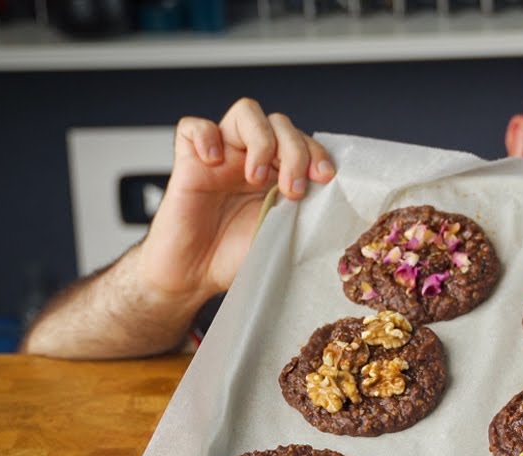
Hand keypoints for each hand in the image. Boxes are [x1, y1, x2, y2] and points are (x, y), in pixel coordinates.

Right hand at [140, 98, 334, 302]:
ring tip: (254, 177)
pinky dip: (206, 135)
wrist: (195, 275)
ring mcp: (222, 156)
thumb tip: (334, 200)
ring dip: (260, 140)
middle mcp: (251, 158)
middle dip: (294, 152)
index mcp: (278, 173)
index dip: (316, 153)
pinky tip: (212, 161)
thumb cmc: (236, 257)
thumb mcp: (282, 235)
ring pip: (246, 113)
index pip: (303, 141)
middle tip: (291, 190)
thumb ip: (304, 211)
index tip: (323, 178)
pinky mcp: (188, 161)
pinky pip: (193, 126)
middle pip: (279, 123)